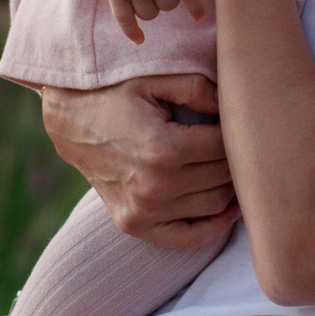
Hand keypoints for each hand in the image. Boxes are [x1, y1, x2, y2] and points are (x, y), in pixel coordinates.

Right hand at [38, 73, 239, 248]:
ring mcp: (142, 211)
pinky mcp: (133, 224)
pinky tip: (229, 207)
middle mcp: (154, 186)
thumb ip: (200, 87)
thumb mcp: (155, 78)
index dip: (239, 132)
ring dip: (230, 186)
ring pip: (214, 205)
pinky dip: (213, 225)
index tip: (242, 120)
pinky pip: (188, 237)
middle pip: (223, 177)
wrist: (69, 118)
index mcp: (163, 149)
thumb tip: (235, 104)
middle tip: (245, 141)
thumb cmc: (115, 92)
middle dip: (238, 158)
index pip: (226, 147)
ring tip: (236, 165)